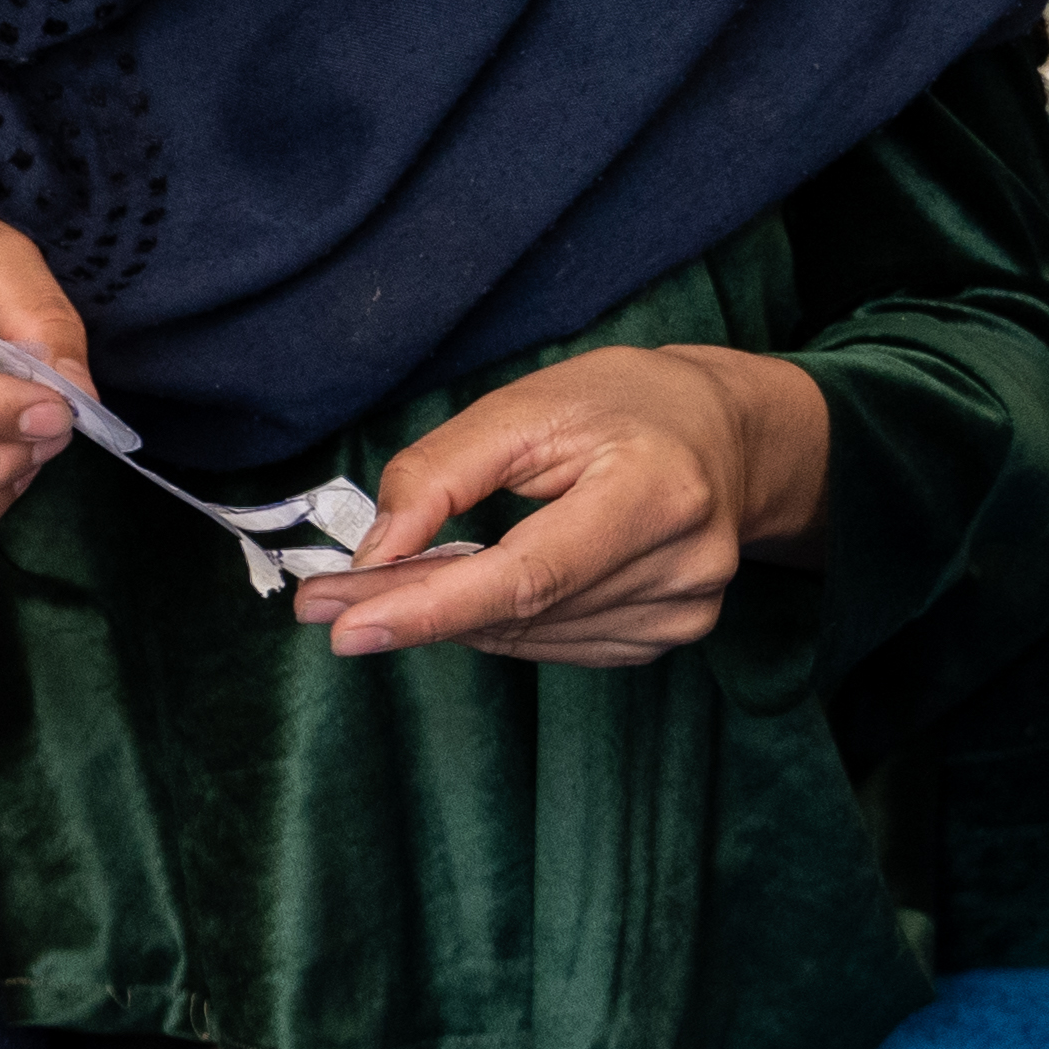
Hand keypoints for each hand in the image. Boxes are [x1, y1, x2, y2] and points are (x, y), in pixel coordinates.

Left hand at [293, 344, 829, 663]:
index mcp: (658, 492)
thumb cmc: (624, 406)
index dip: (432, 608)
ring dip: (445, 617)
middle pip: (515, 611)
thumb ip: (441, 474)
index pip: (528, 575)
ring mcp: (682, 611)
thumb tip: (373, 555)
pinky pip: (550, 643)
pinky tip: (473, 588)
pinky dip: (496, 620)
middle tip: (321, 602)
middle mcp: (684, 565)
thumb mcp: (527, 406)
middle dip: (409, 607)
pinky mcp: (669, 636)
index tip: (345, 626)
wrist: (726, 434)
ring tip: (389, 585)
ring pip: (524, 636)